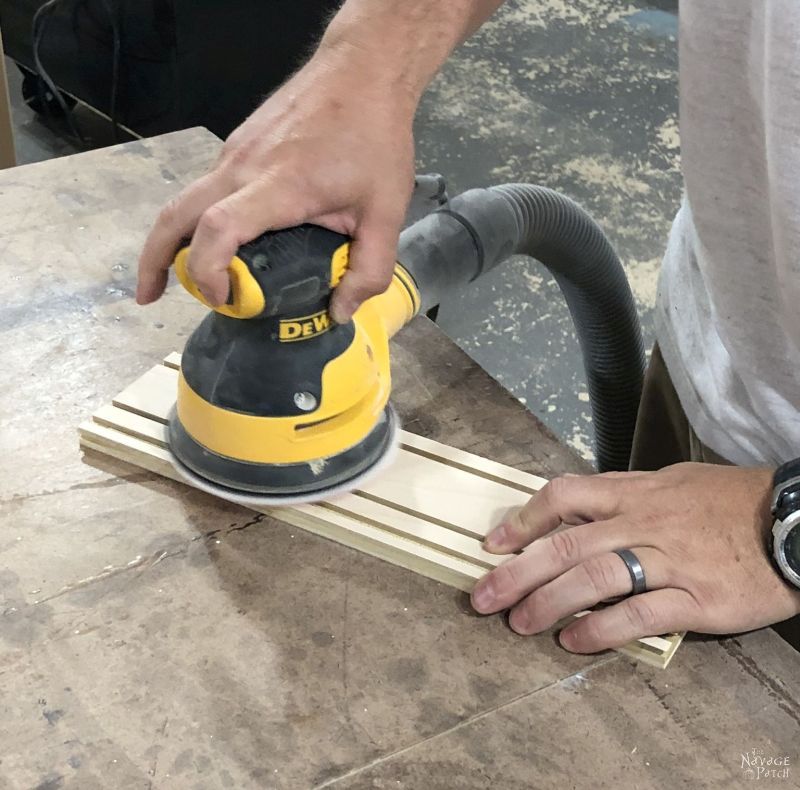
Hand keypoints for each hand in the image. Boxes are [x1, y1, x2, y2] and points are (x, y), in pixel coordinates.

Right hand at [136, 42, 416, 322]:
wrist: (364, 69)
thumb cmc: (375, 137)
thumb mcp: (386, 214)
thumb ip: (369, 270)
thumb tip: (340, 313)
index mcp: (279, 185)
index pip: (218, 228)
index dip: (208, 269)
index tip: (220, 297)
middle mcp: (243, 166)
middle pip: (175, 214)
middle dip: (154, 259)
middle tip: (150, 296)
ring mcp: (235, 152)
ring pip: (185, 199)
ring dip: (174, 239)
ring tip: (185, 276)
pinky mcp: (239, 144)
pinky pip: (208, 186)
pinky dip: (199, 218)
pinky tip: (222, 240)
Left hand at [470, 464, 799, 652]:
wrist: (792, 522)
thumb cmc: (727, 502)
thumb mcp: (670, 483)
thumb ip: (622, 497)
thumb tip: (576, 512)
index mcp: (634, 492)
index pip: (564, 497)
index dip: (523, 520)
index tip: (494, 544)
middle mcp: (643, 522)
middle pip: (566, 545)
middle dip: (517, 572)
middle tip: (483, 597)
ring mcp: (669, 560)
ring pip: (594, 578)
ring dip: (548, 602)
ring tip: (519, 622)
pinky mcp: (696, 598)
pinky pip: (639, 615)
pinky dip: (601, 629)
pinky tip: (574, 641)